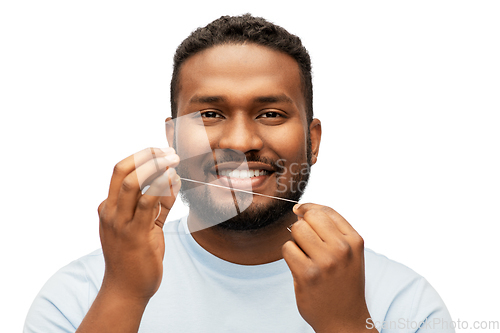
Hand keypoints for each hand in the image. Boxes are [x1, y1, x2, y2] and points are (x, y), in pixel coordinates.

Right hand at [97, 147, 180, 301]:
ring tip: (174, 161)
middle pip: (123, 171)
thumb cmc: (135, 257)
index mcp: (109, 207)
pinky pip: (148, 203)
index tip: (160, 151)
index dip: (141, 156)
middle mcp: (110, 212)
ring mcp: (120, 223)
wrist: (126, 289)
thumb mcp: (145, 225)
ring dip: (156, 167)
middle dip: (147, 156)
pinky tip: (173, 179)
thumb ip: (158, 204)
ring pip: (133, 183)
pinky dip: (161, 186)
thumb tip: (174, 180)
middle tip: (169, 152)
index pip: (120, 171)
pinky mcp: (135, 235)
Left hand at [282, 203, 373, 332]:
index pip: (327, 211)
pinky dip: (290, 256)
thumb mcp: (350, 253)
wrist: (345, 320)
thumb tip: (300, 210)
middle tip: (306, 243)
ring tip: (305, 257)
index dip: (309, 208)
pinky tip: (300, 268)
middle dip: (302, 226)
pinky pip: (287, 249)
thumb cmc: (343, 283)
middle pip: (309, 217)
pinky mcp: (307, 275)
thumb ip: (332, 230)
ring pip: (296, 230)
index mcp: (354, 241)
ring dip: (295, 242)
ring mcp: (325, 262)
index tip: (300, 211)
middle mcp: (342, 249)